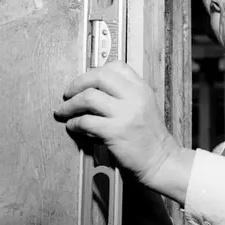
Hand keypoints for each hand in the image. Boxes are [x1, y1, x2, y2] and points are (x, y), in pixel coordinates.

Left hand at [53, 61, 176, 185]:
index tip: (85, 80)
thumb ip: (126, 94)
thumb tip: (96, 88)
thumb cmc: (150, 136)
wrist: (160, 158)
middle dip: (77, 83)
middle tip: (68, 92)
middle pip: (99, 76)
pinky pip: (86, 121)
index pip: (116, 66)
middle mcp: (134, 97)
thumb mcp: (145, 105)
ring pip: (88, 97)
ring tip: (64, 110)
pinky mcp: (114, 132)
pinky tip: (73, 126)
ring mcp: (125, 114)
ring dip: (70, 104)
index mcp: (141, 89)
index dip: (96, 71)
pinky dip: (74, 123)